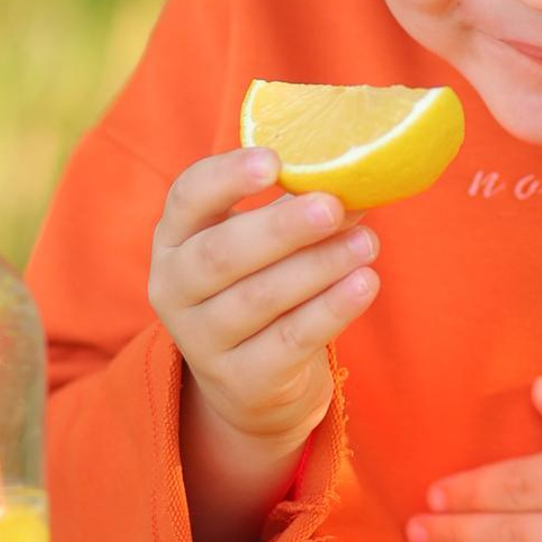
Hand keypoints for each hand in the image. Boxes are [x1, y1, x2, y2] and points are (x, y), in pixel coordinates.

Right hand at [149, 146, 380, 449]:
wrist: (251, 381)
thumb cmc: (260, 283)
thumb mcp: (262, 242)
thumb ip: (298, 205)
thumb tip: (357, 177)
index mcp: (174, 237)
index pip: (187, 197)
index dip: (227, 176)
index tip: (273, 160)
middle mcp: (174, 288)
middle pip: (221, 254)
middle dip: (281, 228)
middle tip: (332, 206)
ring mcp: (201, 340)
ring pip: (259, 298)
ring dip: (318, 266)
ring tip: (366, 242)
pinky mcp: (240, 380)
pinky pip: (289, 341)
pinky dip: (330, 310)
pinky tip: (365, 283)